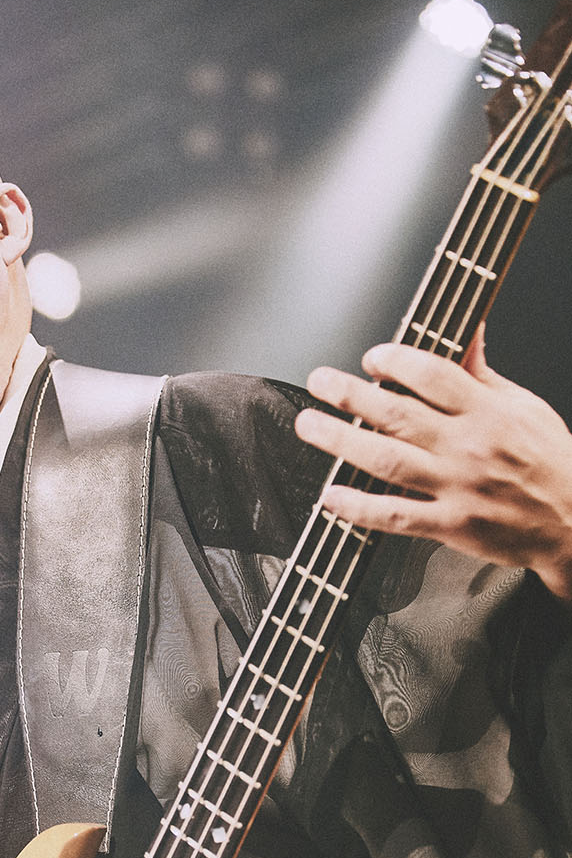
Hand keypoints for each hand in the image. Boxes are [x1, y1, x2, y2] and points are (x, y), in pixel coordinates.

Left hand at [293, 328, 571, 599]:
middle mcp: (468, 446)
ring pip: (387, 459)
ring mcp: (457, 487)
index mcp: (487, 411)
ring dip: (340, 441)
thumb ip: (483, 374)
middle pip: (398, 413)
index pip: (433, 374)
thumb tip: (467, 331)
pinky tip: (331, 496)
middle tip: (319, 381)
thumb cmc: (549, 463)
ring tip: (309, 424)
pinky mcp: (451, 525)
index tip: (372, 359)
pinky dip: (359, 507)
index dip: (395, 361)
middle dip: (351, 394)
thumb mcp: (523, 406)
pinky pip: (395, 515)